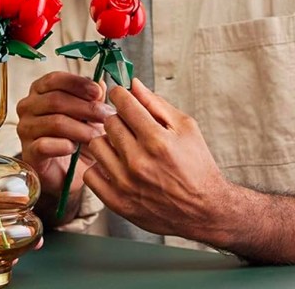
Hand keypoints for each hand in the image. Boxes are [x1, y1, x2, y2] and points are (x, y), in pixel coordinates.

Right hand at [16, 72, 113, 200]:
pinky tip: (74, 149)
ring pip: (55, 122)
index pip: (55, 79)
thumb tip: (101, 84)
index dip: (78, 84)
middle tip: (107, 117)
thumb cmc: (76, 138)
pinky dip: (63, 146)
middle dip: (86, 108)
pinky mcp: (28, 151)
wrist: (68, 173)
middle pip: (56, 100)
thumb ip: (93, 98)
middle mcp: (28, 107)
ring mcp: (25, 129)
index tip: (98, 93)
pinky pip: (45, 145)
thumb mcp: (89, 115)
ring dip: (81, 129)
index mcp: (40, 91)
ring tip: (96, 137)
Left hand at [84, 78, 232, 239]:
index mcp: (157, 140)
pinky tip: (116, 167)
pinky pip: (90, 174)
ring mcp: (125, 183)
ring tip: (123, 148)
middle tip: (129, 127)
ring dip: (108, 143)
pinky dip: (101, 168)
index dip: (121, 95)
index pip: (123, 103)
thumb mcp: (186, 128)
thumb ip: (156, 104)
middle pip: (108, 122)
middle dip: (118, 119)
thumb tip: (133, 84)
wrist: (204, 210)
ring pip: (96, 145)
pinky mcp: (117, 202)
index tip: (122, 97)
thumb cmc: (197, 166)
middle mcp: (138, 161)